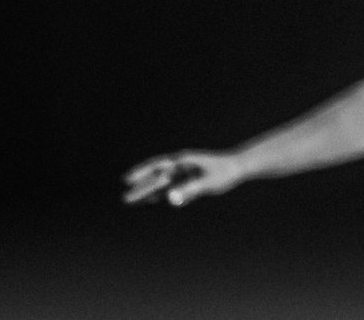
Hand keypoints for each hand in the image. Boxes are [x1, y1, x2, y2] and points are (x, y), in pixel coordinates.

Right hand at [122, 150, 242, 206]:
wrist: (238, 167)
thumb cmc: (224, 172)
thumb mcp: (207, 182)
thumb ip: (189, 190)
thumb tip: (170, 198)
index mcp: (183, 162)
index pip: (158, 166)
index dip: (141, 172)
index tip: (127, 180)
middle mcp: (181, 167)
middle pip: (157, 178)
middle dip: (141, 188)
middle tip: (125, 199)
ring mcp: (184, 174)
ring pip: (162, 185)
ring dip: (148, 192)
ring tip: (132, 201)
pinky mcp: (189, 182)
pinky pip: (170, 189)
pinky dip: (160, 195)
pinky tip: (151, 201)